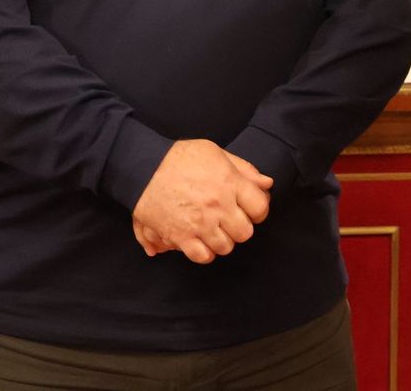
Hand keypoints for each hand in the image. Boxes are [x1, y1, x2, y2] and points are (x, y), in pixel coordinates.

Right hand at [130, 140, 271, 263]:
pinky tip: (202, 241)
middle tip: (230, 220)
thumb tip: (267, 184)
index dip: (258, 210)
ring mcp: (200, 223)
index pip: (260, 208)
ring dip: (223, 240)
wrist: (143, 167)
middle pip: (245, 232)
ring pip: (226, 247)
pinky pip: (202, 256)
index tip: (250, 208)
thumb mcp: (215, 153)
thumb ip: (244, 169)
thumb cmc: (180, 157)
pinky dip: (205, 252)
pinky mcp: (181, 237)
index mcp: (229, 183)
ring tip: (215, 230)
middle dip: (240, 227)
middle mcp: (218, 206)